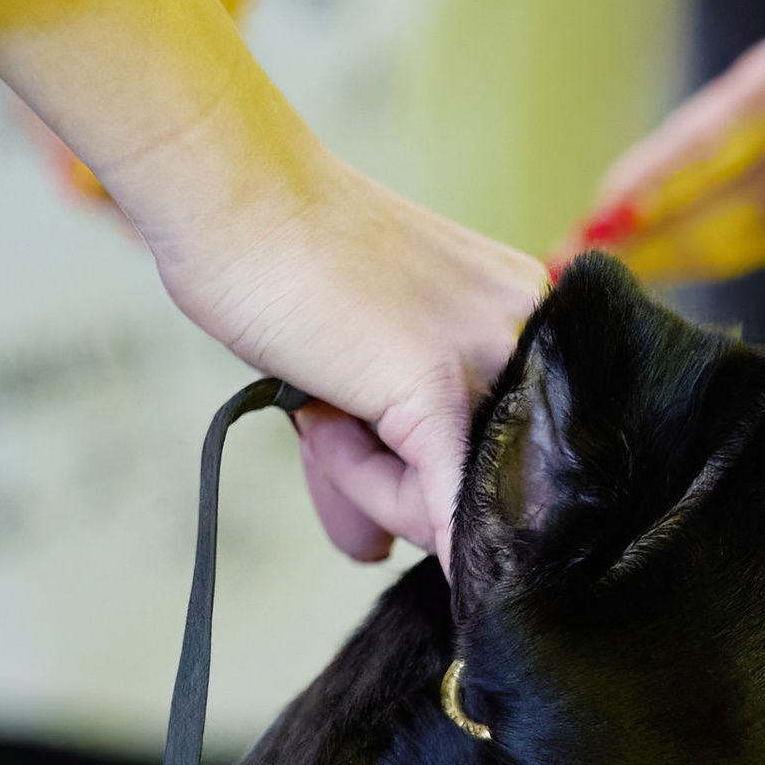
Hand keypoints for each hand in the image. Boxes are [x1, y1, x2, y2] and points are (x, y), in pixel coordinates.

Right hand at [138, 153, 541, 568]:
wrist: (232, 189)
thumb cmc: (282, 263)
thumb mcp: (367, 357)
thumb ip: (390, 444)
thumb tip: (372, 549)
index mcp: (530, 316)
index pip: (508, 446)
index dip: (436, 475)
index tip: (378, 461)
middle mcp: (532, 332)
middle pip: (487, 481)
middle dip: (395, 487)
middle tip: (329, 429)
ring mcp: (491, 357)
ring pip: (448, 501)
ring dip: (364, 481)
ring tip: (320, 411)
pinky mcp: (437, 385)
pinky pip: (445, 504)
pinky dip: (446, 547)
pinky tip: (437, 575)